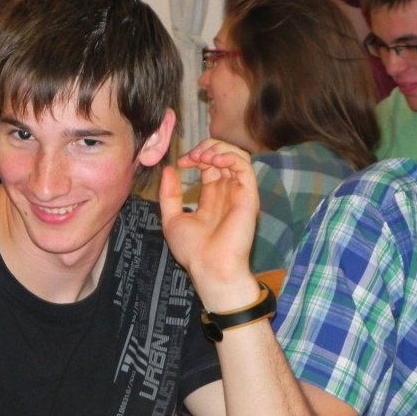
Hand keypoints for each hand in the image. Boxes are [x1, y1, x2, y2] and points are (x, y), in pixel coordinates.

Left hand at [159, 140, 258, 308]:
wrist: (210, 267)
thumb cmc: (193, 251)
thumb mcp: (172, 219)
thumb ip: (170, 194)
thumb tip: (169, 169)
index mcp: (212, 196)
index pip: (209, 165)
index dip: (196, 156)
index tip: (181, 162)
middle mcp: (227, 192)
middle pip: (223, 156)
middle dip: (206, 148)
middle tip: (192, 155)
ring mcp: (239, 193)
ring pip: (236, 156)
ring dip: (218, 149)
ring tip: (203, 156)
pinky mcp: (248, 195)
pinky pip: (245, 167)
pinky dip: (230, 156)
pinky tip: (214, 160)